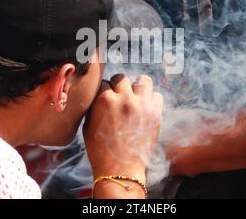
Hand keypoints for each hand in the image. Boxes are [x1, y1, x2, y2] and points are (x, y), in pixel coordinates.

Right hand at [83, 75, 163, 197]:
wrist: (120, 168)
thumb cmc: (100, 150)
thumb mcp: (88, 125)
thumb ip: (94, 106)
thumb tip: (99, 94)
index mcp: (104, 100)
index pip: (104, 83)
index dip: (104, 91)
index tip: (106, 97)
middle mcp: (124, 99)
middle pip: (122, 78)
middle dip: (118, 86)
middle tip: (119, 96)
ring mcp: (141, 105)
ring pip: (143, 80)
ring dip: (137, 87)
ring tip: (134, 96)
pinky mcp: (155, 113)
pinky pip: (157, 95)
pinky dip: (151, 99)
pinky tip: (145, 107)